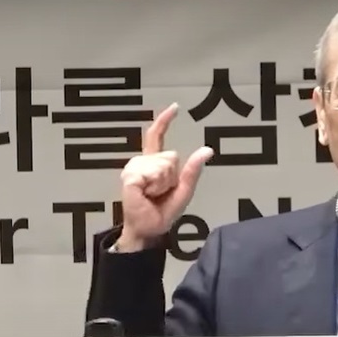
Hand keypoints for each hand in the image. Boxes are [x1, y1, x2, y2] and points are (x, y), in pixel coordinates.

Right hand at [116, 103, 213, 251]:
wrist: (148, 229)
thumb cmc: (162, 212)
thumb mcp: (184, 190)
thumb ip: (193, 170)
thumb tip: (208, 149)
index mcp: (154, 163)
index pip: (158, 136)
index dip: (165, 121)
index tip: (175, 107)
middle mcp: (142, 162)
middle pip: (170, 156)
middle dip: (171, 176)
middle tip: (160, 192)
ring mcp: (134, 168)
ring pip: (163, 164)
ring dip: (163, 182)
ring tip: (152, 194)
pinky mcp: (129, 177)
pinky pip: (153, 173)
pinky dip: (155, 186)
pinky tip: (146, 194)